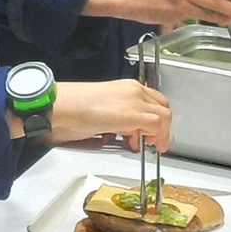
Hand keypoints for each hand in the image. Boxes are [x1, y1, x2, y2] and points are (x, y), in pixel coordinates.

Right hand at [51, 79, 171, 151]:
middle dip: (163, 126)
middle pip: (163, 107)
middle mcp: (135, 90)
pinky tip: (142, 143)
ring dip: (161, 132)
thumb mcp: (107, 109)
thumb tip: (132, 130)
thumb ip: (123, 116)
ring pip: (164, 116)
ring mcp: (136, 101)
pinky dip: (155, 136)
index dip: (158, 117)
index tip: (154, 130)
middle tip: (155, 140)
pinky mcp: (133, 115)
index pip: (155, 100)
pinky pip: (156, 124)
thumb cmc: (77, 108)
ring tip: (149, 144)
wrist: (66, 106)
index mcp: (128, 87)